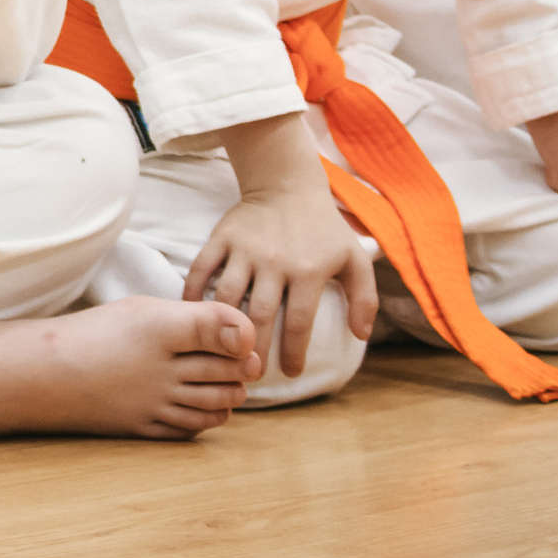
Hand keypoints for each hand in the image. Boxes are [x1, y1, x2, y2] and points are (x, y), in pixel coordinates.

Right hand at [195, 115, 376, 377]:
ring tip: (221, 352)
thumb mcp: (354, 258)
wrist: (286, 184)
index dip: (293, 353)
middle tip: (251, 372)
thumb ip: (365, 298)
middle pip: (261, 316)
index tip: (290, 373)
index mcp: (308, 271)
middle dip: (255, 350)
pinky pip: (202, 269)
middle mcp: (275, 262)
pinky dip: (193, 293)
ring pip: (229, 297)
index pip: (299, 323)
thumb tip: (360, 336)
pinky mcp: (222, 238)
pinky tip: (192, 315)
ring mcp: (245, 249)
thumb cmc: (323, 227)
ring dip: (223, 327)